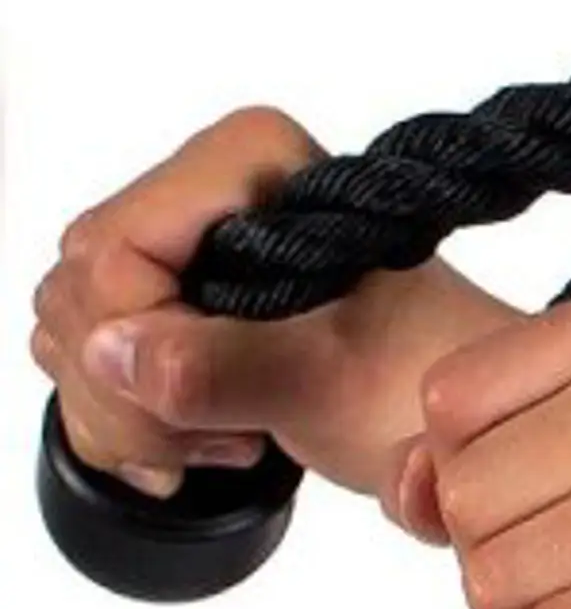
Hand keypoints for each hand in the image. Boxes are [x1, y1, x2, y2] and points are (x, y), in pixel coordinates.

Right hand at [31, 106, 516, 504]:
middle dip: (124, 387)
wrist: (462, 417)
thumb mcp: (327, 385)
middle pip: (78, 291)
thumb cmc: (426, 384)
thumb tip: (115, 347)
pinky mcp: (172, 301)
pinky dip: (121, 420)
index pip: (114, 249)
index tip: (195, 396)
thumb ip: (219, 368)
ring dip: (125, 414)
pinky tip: (192, 443)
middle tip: (214, 436)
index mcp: (252, 164)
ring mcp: (184, 248)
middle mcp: (208, 189)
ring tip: (222, 440)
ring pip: (70, 331)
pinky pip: (81, 358)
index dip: (133, 336)